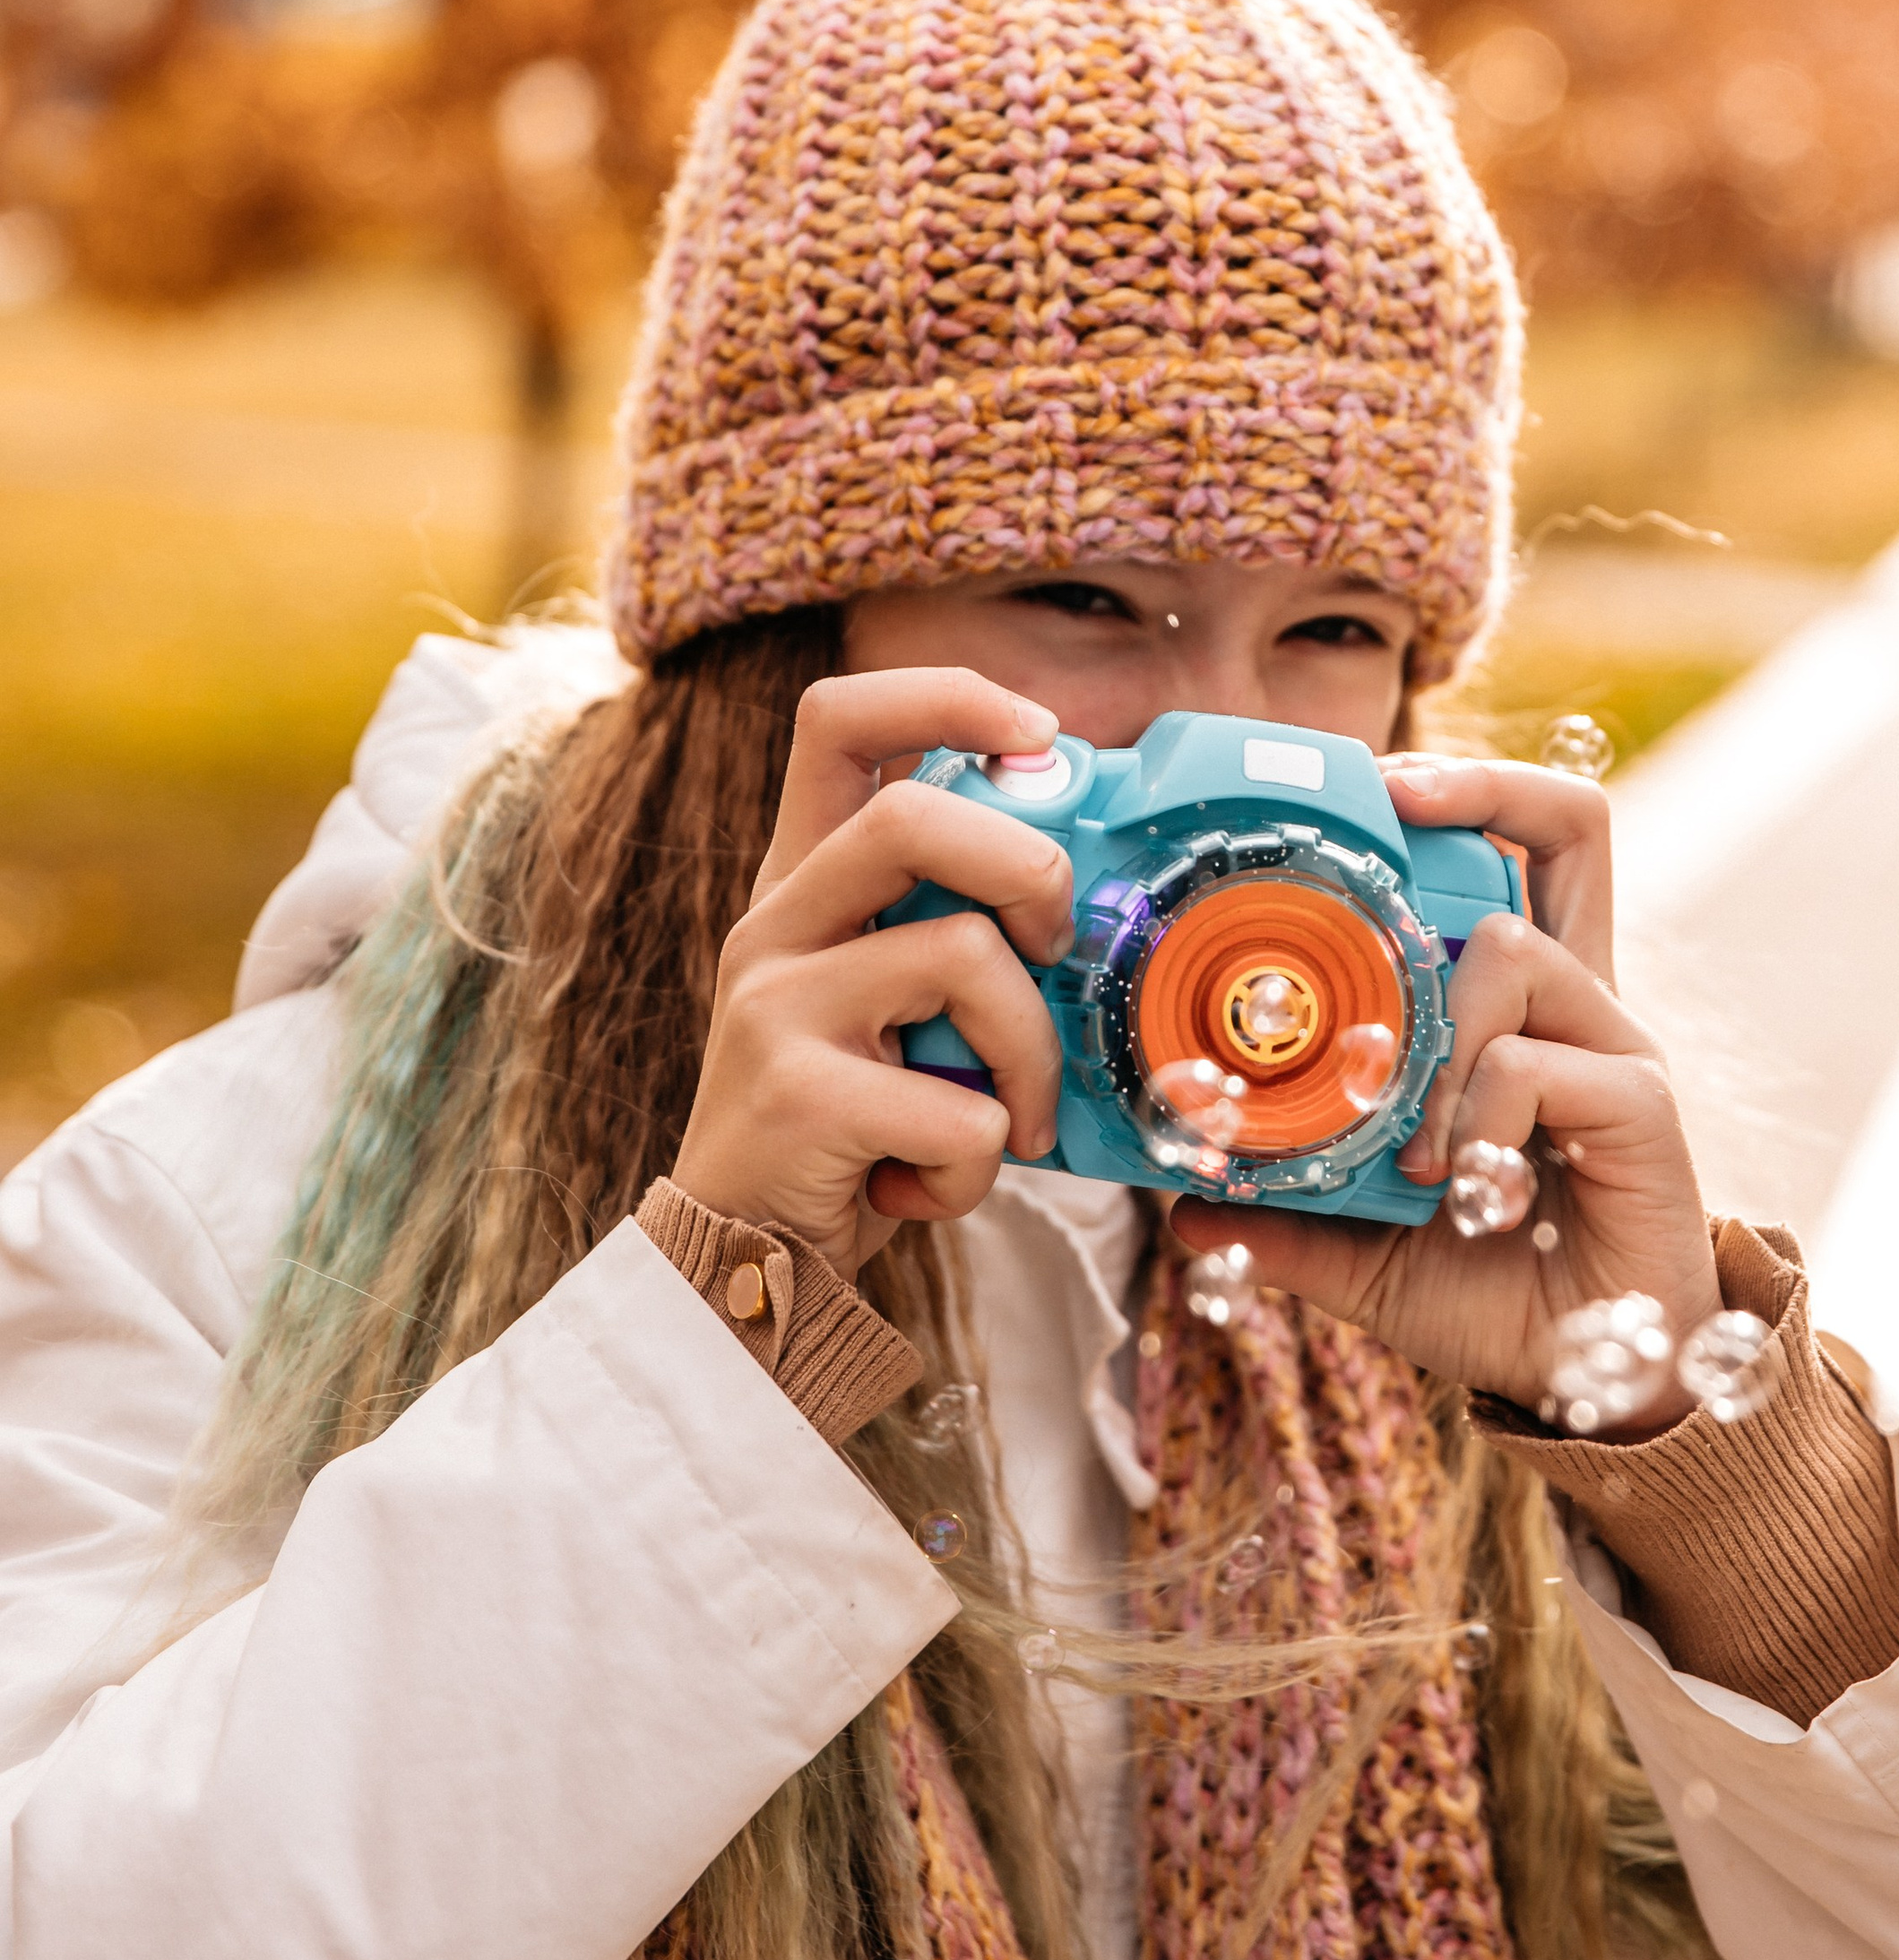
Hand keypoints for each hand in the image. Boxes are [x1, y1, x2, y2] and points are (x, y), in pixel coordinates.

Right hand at [672, 670, 1075, 1280]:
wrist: (744, 1265)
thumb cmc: (854, 1131)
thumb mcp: (896, 1011)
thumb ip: (959, 934)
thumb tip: (1092, 885)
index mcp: (801, 882)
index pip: (838, 717)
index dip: (949, 694)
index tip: (1041, 735)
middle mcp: (774, 925)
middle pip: (912, 814)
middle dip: (1028, 871)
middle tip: (1056, 953)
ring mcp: (774, 1006)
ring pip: (964, 956)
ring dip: (1030, 1054)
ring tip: (1013, 1119)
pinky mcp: (796, 1096)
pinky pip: (960, 1103)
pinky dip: (983, 1160)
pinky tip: (932, 1184)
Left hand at [1172, 752, 1720, 1426]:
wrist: (1599, 1382)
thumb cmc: (1495, 1293)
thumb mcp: (1362, 1247)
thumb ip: (1284, 1211)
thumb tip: (1180, 1194)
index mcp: (1519, 1009)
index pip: (1519, 849)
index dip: (1460, 790)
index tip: (1371, 789)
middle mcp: (1578, 1003)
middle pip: (1574, 823)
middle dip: (1479, 784)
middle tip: (1391, 805)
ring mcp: (1615, 1046)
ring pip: (1514, 949)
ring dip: (1431, 1033)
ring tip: (1406, 1142)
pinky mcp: (1641, 1106)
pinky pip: (1537, 1061)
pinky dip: (1473, 1112)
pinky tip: (1456, 1182)